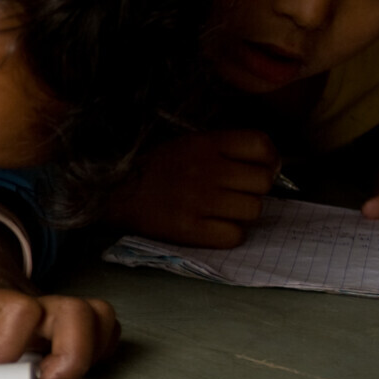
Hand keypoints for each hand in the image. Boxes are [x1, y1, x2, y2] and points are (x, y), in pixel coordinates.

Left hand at [0, 218, 118, 378]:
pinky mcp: (62, 317)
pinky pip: (102, 325)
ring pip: (97, 316)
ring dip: (91, 353)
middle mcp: (26, 299)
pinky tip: (72, 372)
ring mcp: (49, 307)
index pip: (14, 310)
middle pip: (75, 313)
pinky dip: (101, 349)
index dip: (12, 344)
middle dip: (73, 354)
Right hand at [106, 129, 279, 246]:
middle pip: (262, 182)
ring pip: (252, 210)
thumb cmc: (150, 168)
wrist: (108, 192)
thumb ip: (222, 149)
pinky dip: (227, 234)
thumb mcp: (185, 143)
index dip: (269, 160)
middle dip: (253, 189)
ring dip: (241, 213)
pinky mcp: (189, 229)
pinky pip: (234, 236)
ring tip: (220, 211)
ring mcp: (198, 200)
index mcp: (204, 143)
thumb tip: (269, 166)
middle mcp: (206, 169)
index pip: (261, 146)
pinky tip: (211, 227)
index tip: (261, 169)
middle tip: (235, 193)